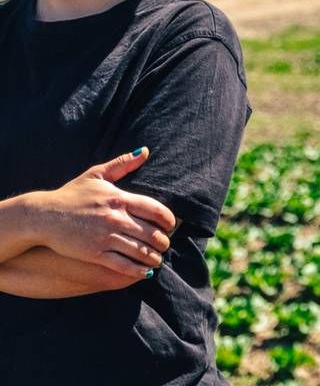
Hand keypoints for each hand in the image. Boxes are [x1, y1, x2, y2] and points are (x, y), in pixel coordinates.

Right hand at [24, 149, 176, 278]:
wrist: (43, 216)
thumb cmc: (71, 195)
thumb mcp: (96, 174)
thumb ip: (123, 164)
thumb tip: (146, 151)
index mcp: (119, 198)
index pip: (154, 209)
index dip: (168, 220)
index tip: (171, 226)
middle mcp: (115, 218)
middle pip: (151, 232)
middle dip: (163, 241)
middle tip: (166, 245)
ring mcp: (105, 237)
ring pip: (140, 250)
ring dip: (154, 257)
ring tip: (158, 259)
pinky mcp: (94, 253)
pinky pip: (123, 264)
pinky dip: (138, 270)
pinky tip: (145, 272)